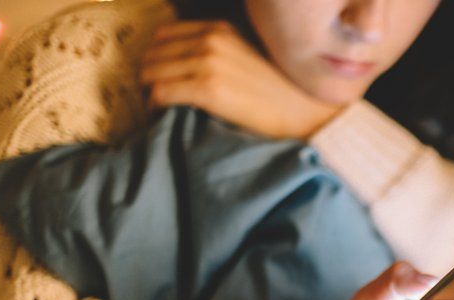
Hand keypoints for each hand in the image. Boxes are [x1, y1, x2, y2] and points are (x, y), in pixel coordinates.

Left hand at [140, 21, 339, 138]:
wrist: (306, 113)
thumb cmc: (281, 93)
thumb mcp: (249, 55)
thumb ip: (220, 50)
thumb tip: (186, 63)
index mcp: (221, 29)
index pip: (165, 35)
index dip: (155, 57)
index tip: (158, 77)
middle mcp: (212, 40)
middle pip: (153, 53)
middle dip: (148, 76)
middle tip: (153, 96)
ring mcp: (209, 63)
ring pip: (151, 73)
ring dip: (148, 92)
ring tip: (157, 109)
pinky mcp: (209, 90)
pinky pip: (161, 94)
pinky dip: (154, 107)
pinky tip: (162, 116)